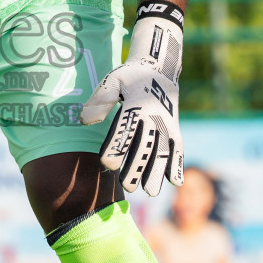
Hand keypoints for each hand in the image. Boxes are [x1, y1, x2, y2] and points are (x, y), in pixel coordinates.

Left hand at [79, 1, 185, 196]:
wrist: (158, 69)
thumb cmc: (129, 78)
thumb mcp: (113, 80)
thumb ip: (100, 100)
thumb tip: (84, 120)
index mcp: (137, 104)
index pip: (125, 129)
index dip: (116, 147)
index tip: (106, 164)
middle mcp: (154, 116)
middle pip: (146, 145)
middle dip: (136, 167)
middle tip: (126, 186)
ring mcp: (167, 124)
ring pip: (164, 151)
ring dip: (158, 172)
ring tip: (150, 192)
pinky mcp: (175, 130)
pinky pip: (178, 149)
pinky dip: (178, 165)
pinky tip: (175, 183)